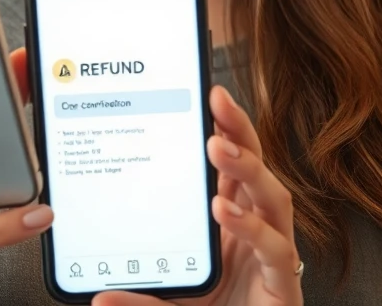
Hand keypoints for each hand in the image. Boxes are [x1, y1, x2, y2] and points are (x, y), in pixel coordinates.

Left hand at [93, 85, 303, 305]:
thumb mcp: (170, 303)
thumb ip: (141, 297)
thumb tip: (98, 298)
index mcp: (232, 222)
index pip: (230, 166)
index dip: (225, 128)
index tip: (208, 97)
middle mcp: (258, 231)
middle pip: (257, 167)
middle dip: (239, 130)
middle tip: (217, 102)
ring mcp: (273, 257)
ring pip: (274, 199)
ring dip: (247, 169)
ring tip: (218, 147)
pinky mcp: (283, 286)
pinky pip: (276, 250)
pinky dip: (252, 228)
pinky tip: (225, 211)